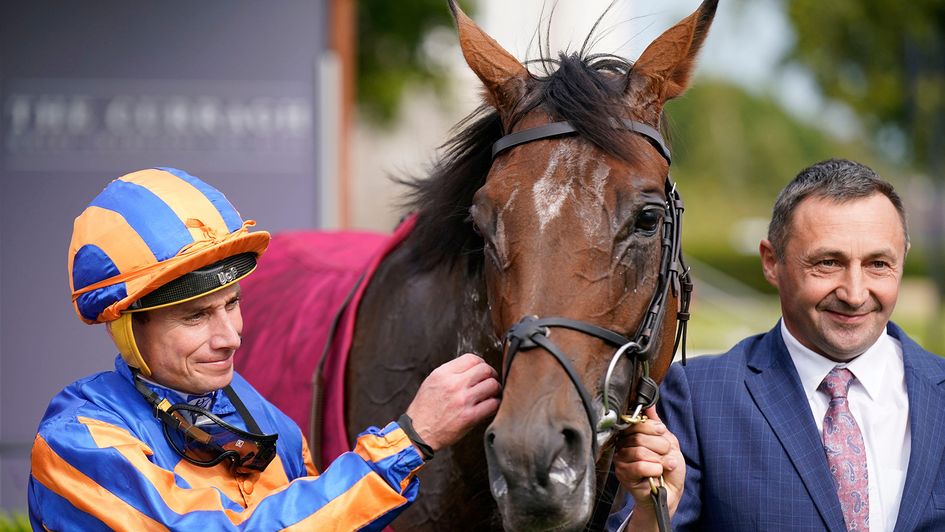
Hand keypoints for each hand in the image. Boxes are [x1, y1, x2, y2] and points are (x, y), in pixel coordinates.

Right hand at [405, 353, 500, 451]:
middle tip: (490, 382)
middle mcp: (454, 384)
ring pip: (492, 385)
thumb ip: (451, 373)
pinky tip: (490, 406)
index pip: (472, 358)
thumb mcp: (432, 382)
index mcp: (443, 373)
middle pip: (485, 369)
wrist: (418, 433)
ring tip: (492, 394)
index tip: (482, 372)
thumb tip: (472, 368)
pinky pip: (493, 404)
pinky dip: (495, 404)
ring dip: (495, 390)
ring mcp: (463, 400)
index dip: (481, 364)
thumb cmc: (425, 409)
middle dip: (491, 375)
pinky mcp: (469, 417)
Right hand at [613, 407, 683, 530]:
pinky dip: (654, 469)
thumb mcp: (668, 442)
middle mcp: (623, 446)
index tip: (662, 432)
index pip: (636, 423)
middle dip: (660, 446)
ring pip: (639, 452)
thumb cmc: (668, 469)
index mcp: (632, 436)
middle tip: (666, 454)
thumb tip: (650, 406)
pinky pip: (640, 466)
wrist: (670, 493)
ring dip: (659, 460)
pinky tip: (657, 473)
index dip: (652, 427)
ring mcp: (622, 461)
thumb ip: (656, 424)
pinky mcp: (624, 475)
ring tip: (664, 466)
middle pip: (639, 437)